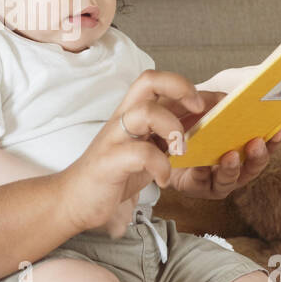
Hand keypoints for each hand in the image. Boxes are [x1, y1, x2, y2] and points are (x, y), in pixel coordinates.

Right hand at [61, 69, 205, 233]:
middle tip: (198, 110)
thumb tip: (201, 124)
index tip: (206, 105)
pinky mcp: (109, 161)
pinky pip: (141, 154)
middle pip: (149, 81)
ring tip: (180, 151)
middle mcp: (122, 119)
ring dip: (172, 129)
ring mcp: (114, 138)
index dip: (185, 86)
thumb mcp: (143, 148)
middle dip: (181, 89)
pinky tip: (163, 180)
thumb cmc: (113, 174)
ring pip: (145, 112)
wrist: (74, 200)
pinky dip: (160, 167)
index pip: (156, 81)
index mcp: (131, 113)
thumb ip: (164, 134)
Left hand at [166, 89, 280, 198]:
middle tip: (257, 143)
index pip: (263, 147)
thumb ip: (215, 103)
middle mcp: (231, 169)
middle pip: (252, 168)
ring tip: (230, 156)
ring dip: (232, 168)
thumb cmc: (186, 130)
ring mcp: (214, 181)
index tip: (280, 128)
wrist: (159, 143)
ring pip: (230, 180)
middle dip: (257, 157)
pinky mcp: (195, 187)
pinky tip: (201, 163)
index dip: (274, 140)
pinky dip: (202, 172)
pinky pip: (200, 181)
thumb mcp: (201, 111)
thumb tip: (228, 98)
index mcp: (240, 151)